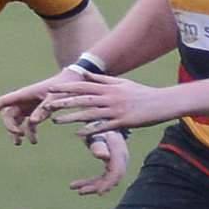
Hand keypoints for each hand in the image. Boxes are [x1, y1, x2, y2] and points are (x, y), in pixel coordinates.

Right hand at [0, 69, 76, 144]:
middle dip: (10, 126)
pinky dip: (30, 132)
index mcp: (24, 94)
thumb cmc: (64, 87)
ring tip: (20, 143)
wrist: (74, 81)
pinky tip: (34, 141)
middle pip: (8, 115)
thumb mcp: (55, 99)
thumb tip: (32, 123)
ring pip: (17, 121)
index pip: (3, 102)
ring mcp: (29, 106)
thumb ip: (44, 110)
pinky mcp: (37, 110)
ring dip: (17, 132)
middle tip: (19, 136)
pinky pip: (28, 123)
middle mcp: (24, 100)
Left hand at [40, 75, 180, 134]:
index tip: (50, 89)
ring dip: (71, 117)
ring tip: (55, 121)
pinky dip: (90, 130)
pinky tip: (77, 134)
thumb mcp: (121, 83)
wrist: (163, 102)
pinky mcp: (123, 121)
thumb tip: (84, 74)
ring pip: (90, 113)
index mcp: (109, 87)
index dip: (66, 88)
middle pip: (83, 99)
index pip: (83, 86)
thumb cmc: (141, 93)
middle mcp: (110, 97)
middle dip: (63, 101)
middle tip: (46, 105)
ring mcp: (116, 109)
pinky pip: (104, 127)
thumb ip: (102, 79)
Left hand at [73, 130, 129, 195]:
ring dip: (91, 186)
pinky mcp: (110, 164)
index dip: (108, 183)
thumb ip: (99, 145)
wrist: (103, 121)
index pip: (116, 172)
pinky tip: (75, 185)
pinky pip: (101, 177)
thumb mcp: (98, 133)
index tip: (99, 193)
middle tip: (81, 191)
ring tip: (74, 188)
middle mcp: (120, 159)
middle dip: (97, 186)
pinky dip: (90, 182)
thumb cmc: (99, 126)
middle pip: (112, 178)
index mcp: (119, 152)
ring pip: (105, 180)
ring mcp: (116, 163)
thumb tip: (103, 157)